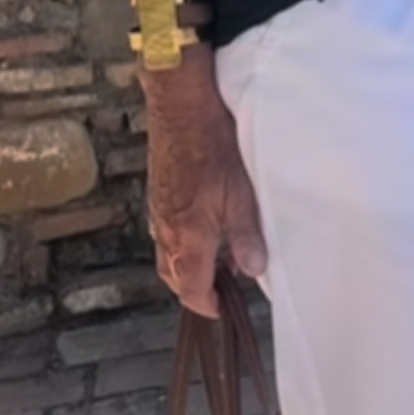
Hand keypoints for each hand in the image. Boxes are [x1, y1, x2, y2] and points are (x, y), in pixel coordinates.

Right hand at [143, 46, 266, 317]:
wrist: (180, 104)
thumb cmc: (213, 146)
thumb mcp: (241, 195)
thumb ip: (246, 237)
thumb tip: (254, 271)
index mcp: (188, 237)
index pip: (191, 288)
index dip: (207, 305)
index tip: (222, 310)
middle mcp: (167, 229)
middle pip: (174, 276)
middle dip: (194, 290)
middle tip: (220, 292)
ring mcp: (158, 209)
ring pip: (168, 253)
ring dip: (188, 265)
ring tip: (217, 262)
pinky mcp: (159, 191)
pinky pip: (165, 230)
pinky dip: (182, 241)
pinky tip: (203, 228)